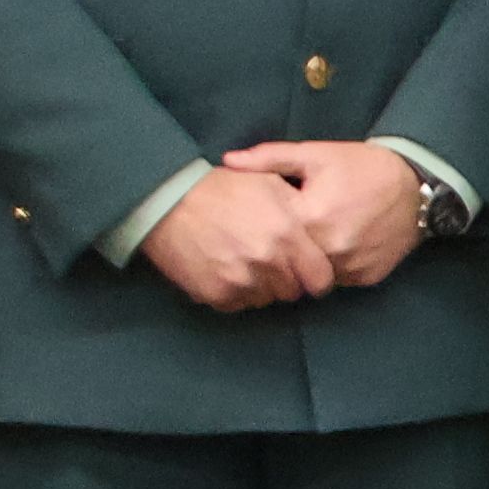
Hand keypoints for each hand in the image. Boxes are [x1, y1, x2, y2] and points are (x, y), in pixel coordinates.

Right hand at [143, 164, 334, 312]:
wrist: (168, 201)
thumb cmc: (221, 188)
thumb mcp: (269, 184)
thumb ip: (298, 211)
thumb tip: (317, 233)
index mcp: (286, 233)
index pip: (320, 278)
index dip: (314, 275)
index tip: (306, 270)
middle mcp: (267, 261)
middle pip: (292, 292)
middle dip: (285, 279)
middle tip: (268, 261)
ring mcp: (241, 281)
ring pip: (265, 299)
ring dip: (259, 286)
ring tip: (242, 261)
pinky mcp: (216, 295)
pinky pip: (237, 304)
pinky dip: (234, 292)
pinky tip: (224, 269)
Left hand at [221, 137, 424, 292]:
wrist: (417, 185)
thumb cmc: (361, 166)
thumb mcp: (315, 154)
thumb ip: (269, 159)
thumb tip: (227, 161)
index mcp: (312, 216)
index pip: (270, 235)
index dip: (263, 229)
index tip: (260, 224)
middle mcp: (331, 248)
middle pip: (290, 260)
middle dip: (285, 250)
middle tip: (284, 237)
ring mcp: (351, 267)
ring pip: (314, 275)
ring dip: (309, 263)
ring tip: (313, 242)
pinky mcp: (367, 278)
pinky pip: (339, 280)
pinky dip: (334, 268)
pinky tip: (338, 247)